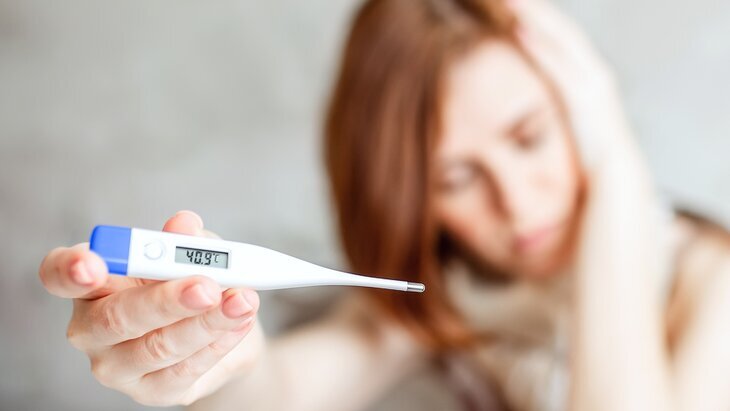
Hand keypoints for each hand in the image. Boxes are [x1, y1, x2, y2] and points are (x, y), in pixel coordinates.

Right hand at [39, 211, 263, 405]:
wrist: (222, 334)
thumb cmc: (193, 284)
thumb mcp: (195, 254)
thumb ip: (187, 241)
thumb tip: (184, 225)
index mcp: (90, 282)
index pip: (58, 274)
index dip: (70, 269)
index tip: (92, 263)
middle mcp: (90, 327)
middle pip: (116, 317)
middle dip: (166, 300)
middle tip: (207, 286)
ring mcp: (116, 366)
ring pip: (157, 346)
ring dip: (207, 323)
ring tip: (242, 301)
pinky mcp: (150, 391)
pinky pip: (183, 370)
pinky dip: (217, 344)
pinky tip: (240, 323)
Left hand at [511, 0, 668, 293]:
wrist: (620, 308)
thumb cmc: (593, 281)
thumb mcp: (571, 232)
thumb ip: (558, 207)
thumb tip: (531, 207)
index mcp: (603, 162)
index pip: (574, 95)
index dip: (548, 59)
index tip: (516, 31)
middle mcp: (615, 146)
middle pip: (582, 72)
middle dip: (549, 33)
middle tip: (513, 1)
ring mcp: (618, 149)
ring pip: (583, 72)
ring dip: (546, 32)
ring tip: (513, 1)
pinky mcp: (610, 156)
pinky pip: (577, 95)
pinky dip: (550, 60)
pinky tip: (520, 31)